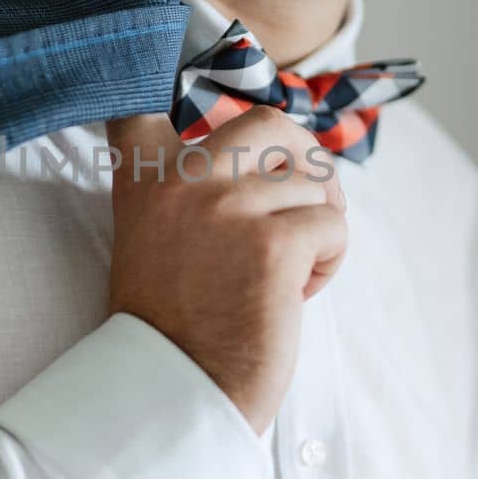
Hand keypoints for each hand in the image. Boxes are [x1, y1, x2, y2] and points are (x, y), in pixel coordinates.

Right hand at [104, 107, 347, 435]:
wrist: (176, 393)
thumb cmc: (175, 325)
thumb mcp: (155, 238)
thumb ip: (191, 188)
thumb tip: (275, 145)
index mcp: (144, 179)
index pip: (148, 104)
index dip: (178, 85)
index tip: (192, 90)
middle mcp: (182, 182)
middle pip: (271, 121)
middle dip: (305, 157)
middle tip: (306, 203)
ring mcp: (227, 208)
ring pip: (313, 183)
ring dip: (318, 226)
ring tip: (292, 273)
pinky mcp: (272, 245)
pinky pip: (333, 226)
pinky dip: (329, 260)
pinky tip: (298, 294)